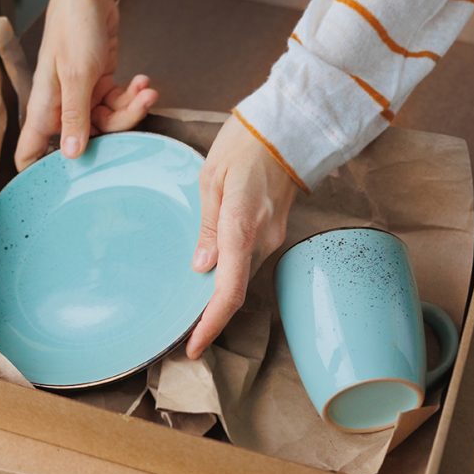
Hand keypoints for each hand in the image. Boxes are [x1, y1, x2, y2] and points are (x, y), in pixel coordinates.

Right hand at [15, 0, 157, 170]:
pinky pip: (117, 102)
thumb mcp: (77, 74)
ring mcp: (81, 95)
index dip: (40, 173)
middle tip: (136, 108)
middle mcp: (60, 106)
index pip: (30, 153)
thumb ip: (76, 116)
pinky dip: (132, 94)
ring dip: (131, 107)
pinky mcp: (100, 82)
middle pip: (85, 141)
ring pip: (108, 122)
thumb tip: (72, 156)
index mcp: (44, 107)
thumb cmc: (74, 25)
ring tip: (146, 88)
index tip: (63, 190)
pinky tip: (142, 80)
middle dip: (116, 129)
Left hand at [187, 115, 298, 358]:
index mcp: (242, 228)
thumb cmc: (245, 142)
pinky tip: (210, 275)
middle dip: (211, 316)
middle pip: (235, 290)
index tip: (192, 348)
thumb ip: (208, 227)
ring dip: (219, 295)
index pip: (228, 291)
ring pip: (242, 276)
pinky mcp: (274, 229)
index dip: (210, 325)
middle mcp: (263, 240)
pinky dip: (230, 274)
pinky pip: (249, 260)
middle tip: (183, 335)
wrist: (289, 125)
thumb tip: (201, 267)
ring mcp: (273, 236)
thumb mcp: (211, 179)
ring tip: (191, 309)